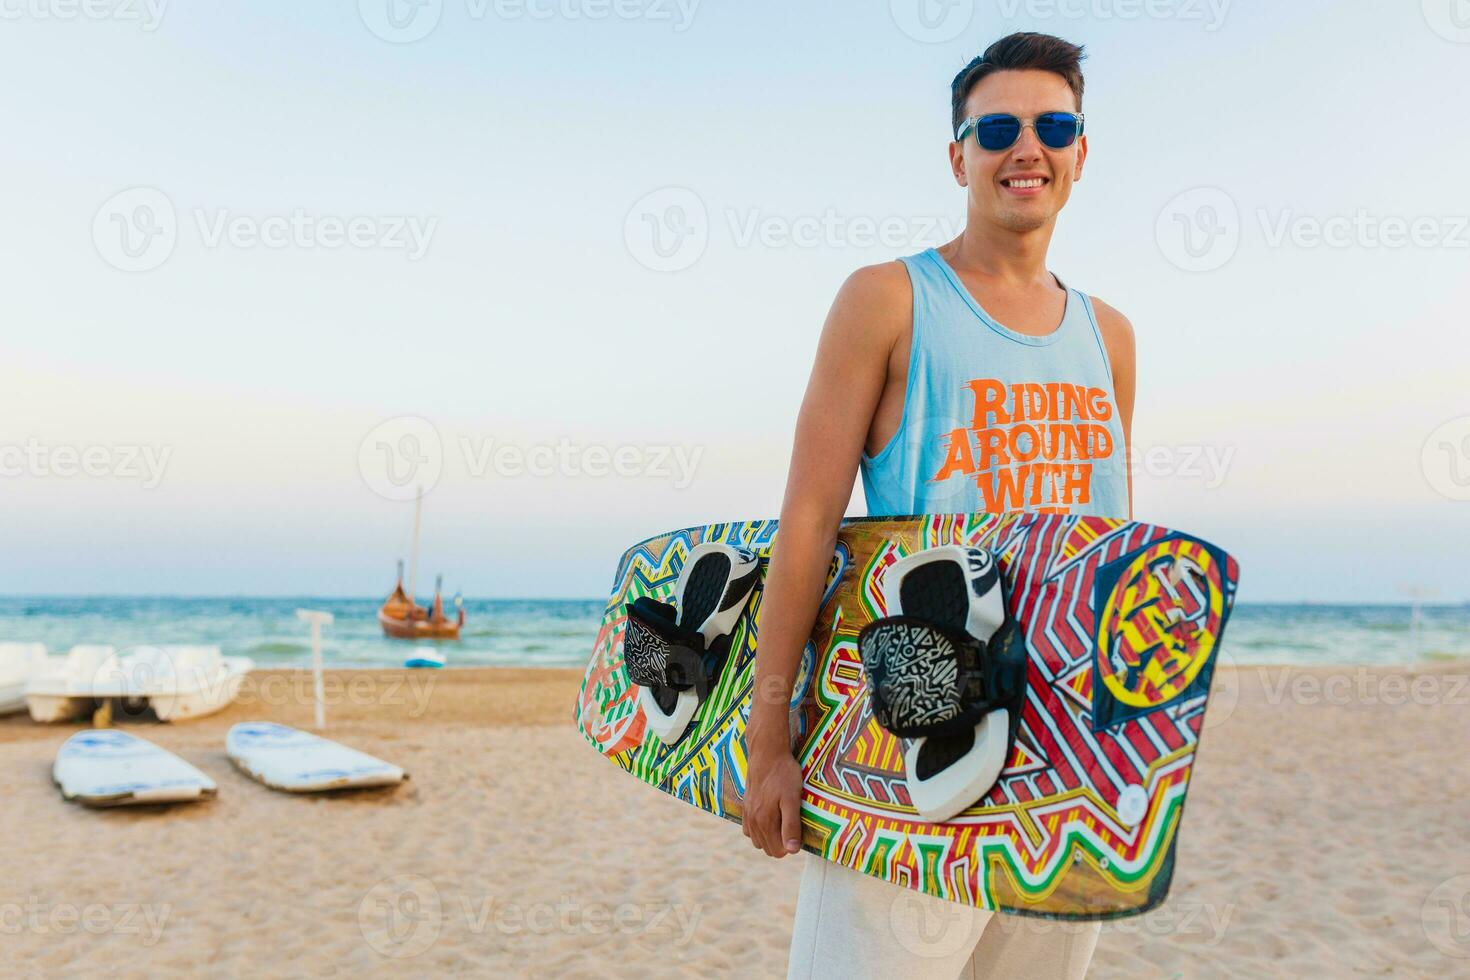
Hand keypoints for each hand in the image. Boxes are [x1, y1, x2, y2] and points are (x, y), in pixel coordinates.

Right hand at [742, 728, 803, 858]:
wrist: (766, 753)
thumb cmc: (783, 775)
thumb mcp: (792, 799)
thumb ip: (791, 825)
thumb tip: (791, 851)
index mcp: (765, 822)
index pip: (778, 852)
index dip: (791, 845)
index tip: (799, 829)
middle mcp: (753, 821)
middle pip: (768, 848)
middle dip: (781, 842)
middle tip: (792, 823)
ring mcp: (747, 814)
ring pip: (757, 840)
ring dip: (770, 837)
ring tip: (782, 820)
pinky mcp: (745, 805)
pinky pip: (748, 829)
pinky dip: (759, 829)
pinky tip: (769, 817)